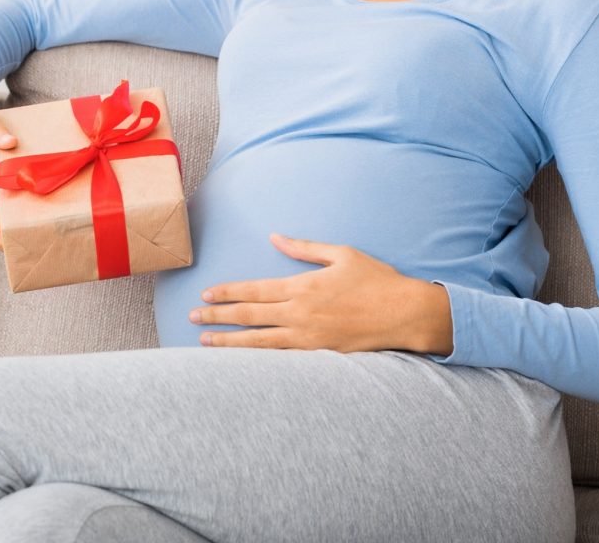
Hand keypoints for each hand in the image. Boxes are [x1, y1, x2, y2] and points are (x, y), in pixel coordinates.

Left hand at [188, 233, 434, 352]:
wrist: (406, 314)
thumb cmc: (376, 281)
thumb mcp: (341, 254)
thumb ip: (304, 248)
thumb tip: (276, 237)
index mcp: (303, 286)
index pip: (254, 290)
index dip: (227, 293)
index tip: (206, 295)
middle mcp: (301, 313)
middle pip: (249, 316)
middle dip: (217, 317)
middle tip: (192, 318)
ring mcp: (309, 338)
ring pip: (259, 342)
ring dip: (229, 343)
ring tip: (204, 343)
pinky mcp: (320, 354)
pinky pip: (281, 359)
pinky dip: (257, 360)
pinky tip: (241, 362)